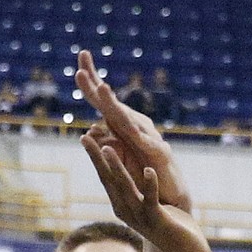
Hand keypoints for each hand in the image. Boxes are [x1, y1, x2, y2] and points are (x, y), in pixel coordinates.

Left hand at [76, 50, 190, 212]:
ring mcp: (149, 138)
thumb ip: (108, 141)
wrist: (171, 195)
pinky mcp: (160, 154)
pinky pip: (148, 145)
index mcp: (123, 126)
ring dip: (115, 105)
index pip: (103, 101)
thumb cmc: (145, 173)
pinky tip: (130, 128)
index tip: (82, 55)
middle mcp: (136, 127)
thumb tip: (92, 129)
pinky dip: (139, 137)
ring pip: (129, 120)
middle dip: (97, 87)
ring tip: (102, 89)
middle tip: (81, 70)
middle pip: (113, 105)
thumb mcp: (122, 157)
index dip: (91, 81)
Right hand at [83, 134, 208, 251]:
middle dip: (97, 159)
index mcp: (123, 206)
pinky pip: (151, 201)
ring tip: (108, 148)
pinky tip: (148, 170)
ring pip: (125, 189)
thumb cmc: (171, 227)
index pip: (106, 179)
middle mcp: (127, 211)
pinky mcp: (158, 221)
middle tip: (85, 137)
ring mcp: (141, 217)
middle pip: (109, 182)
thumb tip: (127, 176)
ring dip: (117, 168)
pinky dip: (150, 185)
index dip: (95, 159)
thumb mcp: (149, 207)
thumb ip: (137, 193)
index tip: (85, 138)